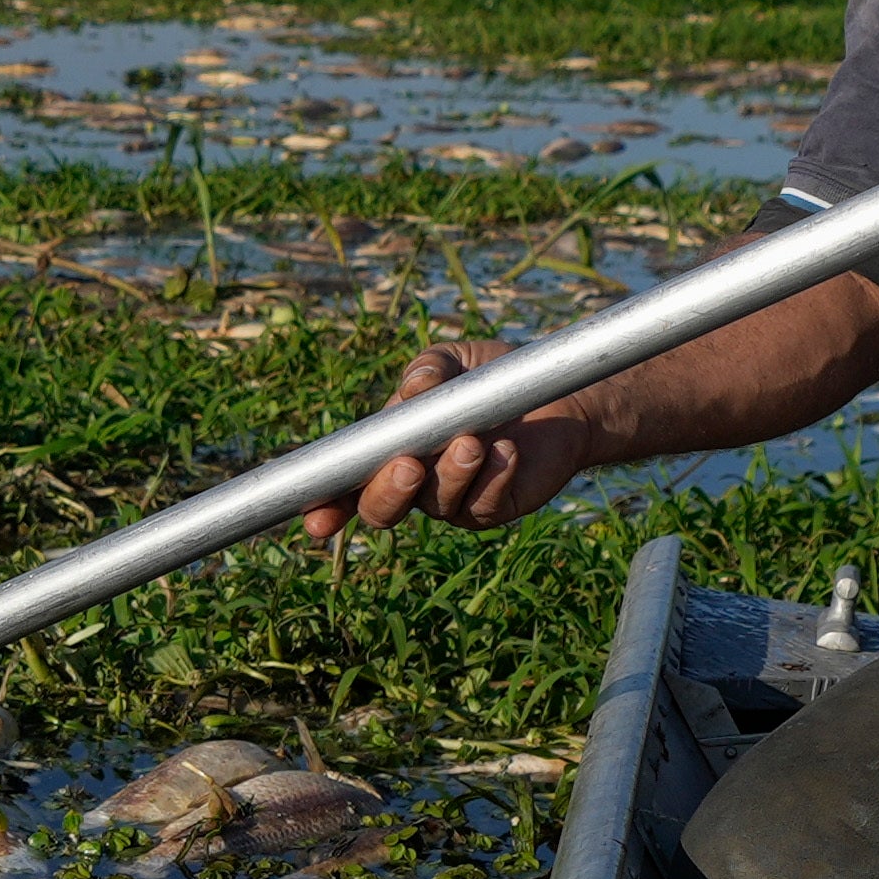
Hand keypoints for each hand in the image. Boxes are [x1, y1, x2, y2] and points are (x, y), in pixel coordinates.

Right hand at [301, 340, 596, 539]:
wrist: (561, 397)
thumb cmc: (495, 378)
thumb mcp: (457, 360)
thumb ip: (430, 370)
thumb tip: (415, 386)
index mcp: (391, 447)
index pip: (348, 482)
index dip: (327, 504)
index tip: (317, 519)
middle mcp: (416, 481)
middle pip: (381, 509)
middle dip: (387, 492)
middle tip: (409, 464)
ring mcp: (453, 500)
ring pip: (435, 505)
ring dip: (450, 475)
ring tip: (473, 441)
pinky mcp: (493, 508)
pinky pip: (482, 504)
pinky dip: (492, 477)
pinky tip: (509, 451)